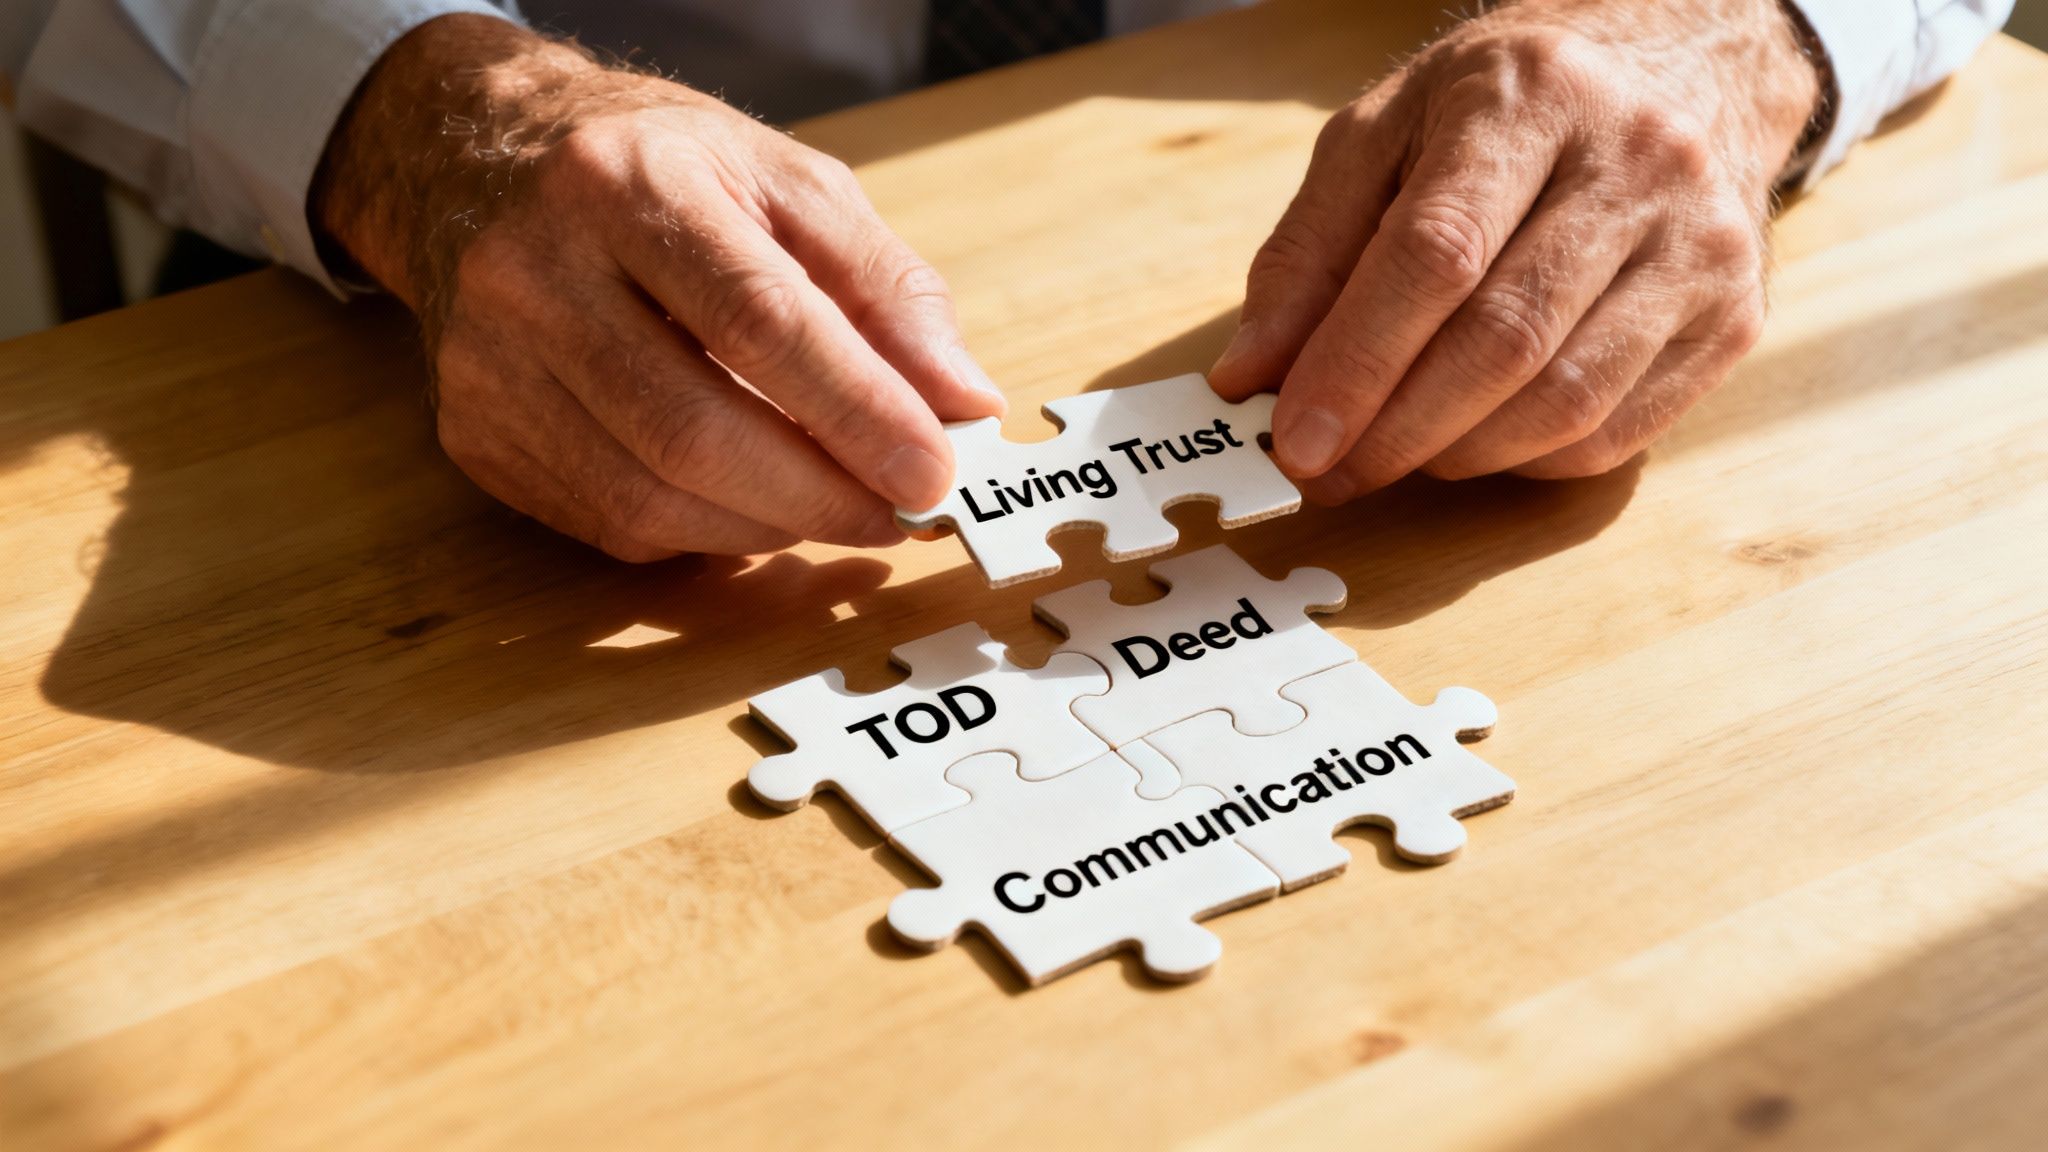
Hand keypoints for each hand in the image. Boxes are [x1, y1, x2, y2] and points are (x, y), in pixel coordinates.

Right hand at [313, 16, 1003, 559]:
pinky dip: (704, 531)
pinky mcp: (475, 435)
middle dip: (820, 493)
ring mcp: (490, 363)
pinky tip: (750, 501)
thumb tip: (962, 402)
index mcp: (627, 182)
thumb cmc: (660, 173)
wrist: (481, 162)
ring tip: (841, 508)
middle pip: (692, 428)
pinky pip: (611, 522)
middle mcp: (535, 272)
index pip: (757, 319)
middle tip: (902, 513)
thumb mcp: (787, 183)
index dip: (857, 410)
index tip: (935, 470)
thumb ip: (886, 287)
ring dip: (770, 526)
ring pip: (647, 495)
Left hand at [1210, 0, 1819, 500]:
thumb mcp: (1384, 134)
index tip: (1295, 440)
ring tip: (1390, 456)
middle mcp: (1638, 164)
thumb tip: (1251, 374)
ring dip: (1456, 456)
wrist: (1682, 73)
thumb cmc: (1506, 111)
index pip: (1437, 253)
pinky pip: (1615, 433)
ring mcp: (1700, 247)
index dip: (1357, 362)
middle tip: (1325, 472)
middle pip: (1504, 340)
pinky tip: (1474, 440)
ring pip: (1566, 402)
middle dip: (1396, 430)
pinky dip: (1524, 461)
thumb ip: (1308, 250)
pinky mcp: (1733, 318)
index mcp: (1532, 99)